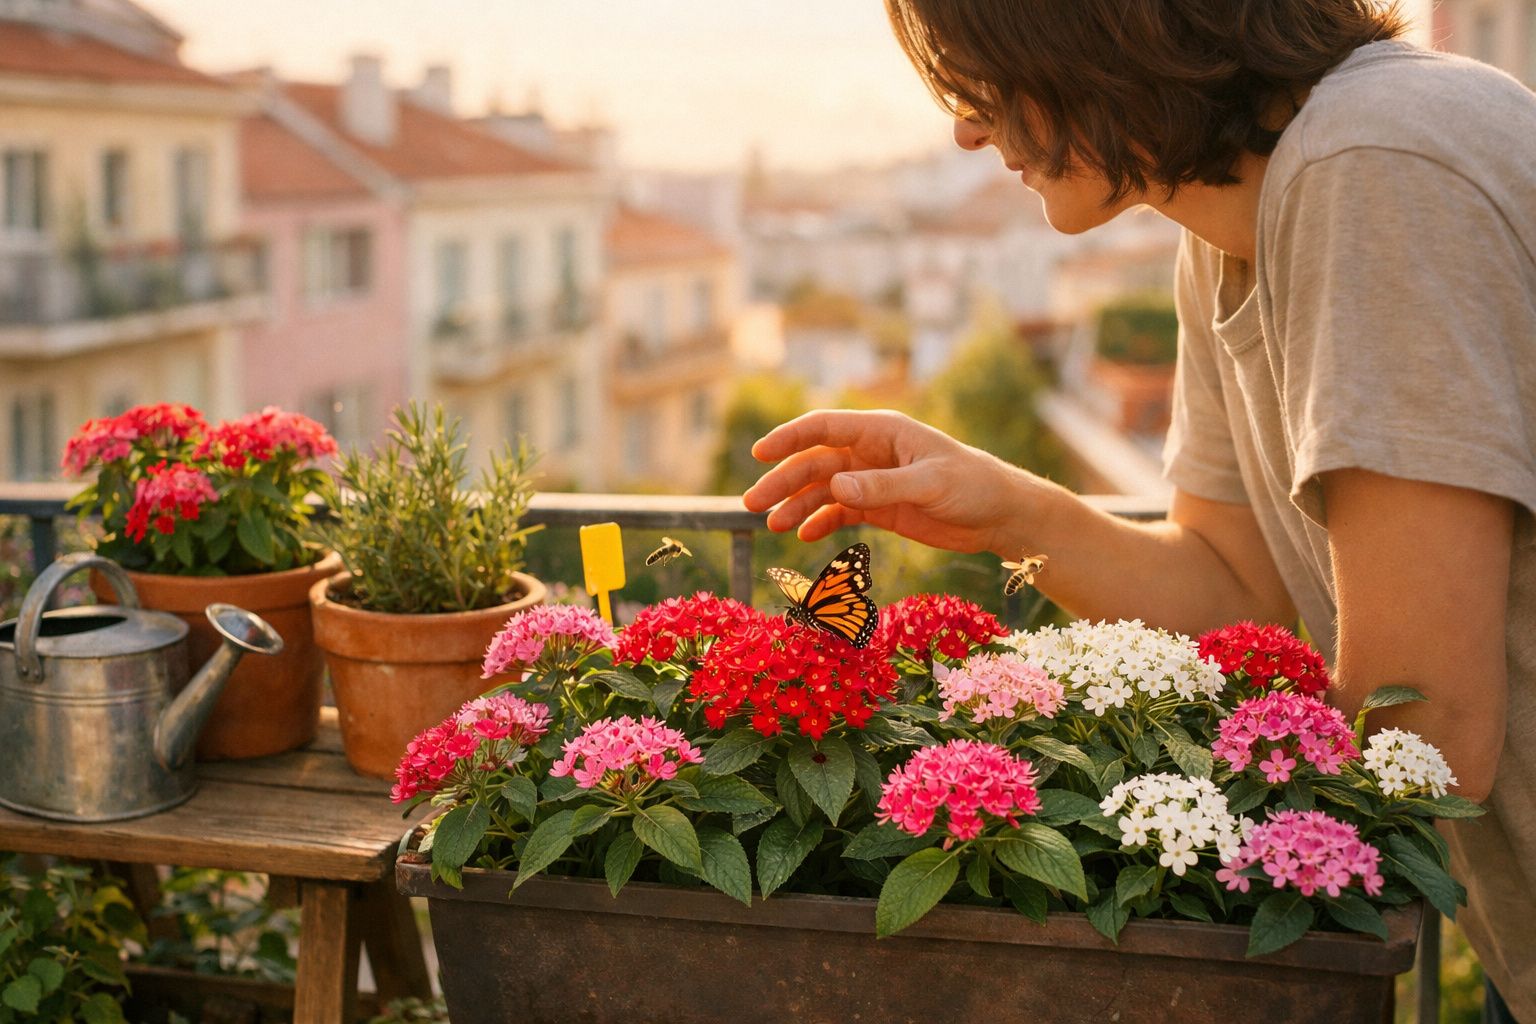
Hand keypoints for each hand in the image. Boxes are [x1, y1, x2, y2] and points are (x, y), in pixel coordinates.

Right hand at [742, 409, 1028, 552]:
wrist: (1000, 515)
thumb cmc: (972, 485)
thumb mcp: (929, 484)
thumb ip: (883, 486)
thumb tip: (837, 487)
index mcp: (881, 431)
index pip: (824, 427)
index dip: (789, 437)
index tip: (759, 453)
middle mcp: (870, 452)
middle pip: (814, 463)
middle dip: (783, 481)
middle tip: (752, 503)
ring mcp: (872, 481)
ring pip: (822, 490)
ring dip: (796, 506)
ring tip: (773, 525)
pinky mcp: (879, 508)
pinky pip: (839, 513)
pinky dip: (820, 523)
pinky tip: (804, 536)